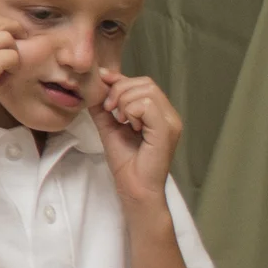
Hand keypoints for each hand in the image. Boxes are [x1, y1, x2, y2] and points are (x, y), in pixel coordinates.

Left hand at [94, 69, 181, 203]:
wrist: (133, 187)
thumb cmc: (126, 161)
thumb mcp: (110, 126)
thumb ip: (104, 106)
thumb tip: (97, 84)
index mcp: (159, 113)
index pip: (143, 82)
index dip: (120, 80)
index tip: (103, 83)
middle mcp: (169, 115)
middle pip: (145, 82)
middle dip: (119, 90)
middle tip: (110, 110)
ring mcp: (171, 122)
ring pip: (146, 91)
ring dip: (124, 102)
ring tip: (120, 120)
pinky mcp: (167, 130)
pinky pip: (147, 105)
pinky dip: (131, 111)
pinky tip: (129, 126)